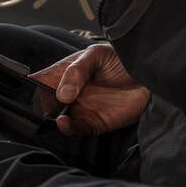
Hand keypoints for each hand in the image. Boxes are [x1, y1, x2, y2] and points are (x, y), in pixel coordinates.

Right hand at [30, 44, 149, 136]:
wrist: (149, 76)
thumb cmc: (121, 60)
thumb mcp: (97, 55)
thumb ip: (77, 71)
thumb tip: (62, 94)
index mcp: (65, 74)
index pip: (40, 82)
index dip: (36, 87)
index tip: (41, 88)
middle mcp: (68, 94)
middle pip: (45, 104)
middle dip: (46, 105)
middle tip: (55, 101)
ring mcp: (79, 109)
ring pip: (57, 120)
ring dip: (54, 120)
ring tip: (60, 115)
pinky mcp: (92, 124)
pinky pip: (75, 131)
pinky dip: (68, 130)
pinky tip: (65, 123)